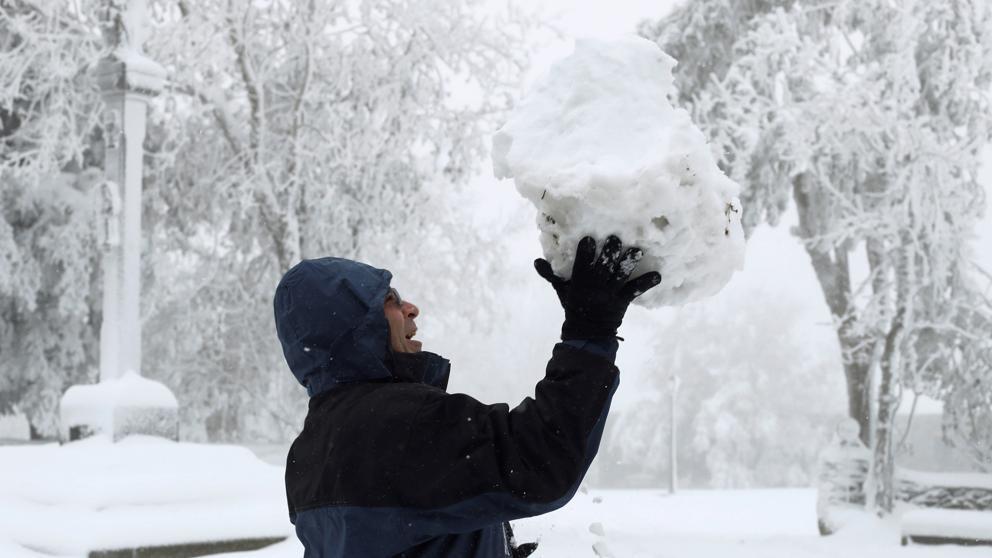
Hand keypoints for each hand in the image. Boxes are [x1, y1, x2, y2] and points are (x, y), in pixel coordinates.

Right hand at [535, 235, 660, 340]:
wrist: (586, 332)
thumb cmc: (573, 306)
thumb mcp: (561, 290)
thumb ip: (551, 274)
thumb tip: (536, 260)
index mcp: (579, 283)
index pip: (581, 265)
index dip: (584, 253)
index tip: (588, 239)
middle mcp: (595, 287)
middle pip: (603, 267)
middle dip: (609, 253)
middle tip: (615, 239)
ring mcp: (610, 294)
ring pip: (619, 276)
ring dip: (628, 263)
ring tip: (637, 251)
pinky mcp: (622, 301)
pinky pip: (635, 291)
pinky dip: (646, 283)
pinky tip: (658, 275)